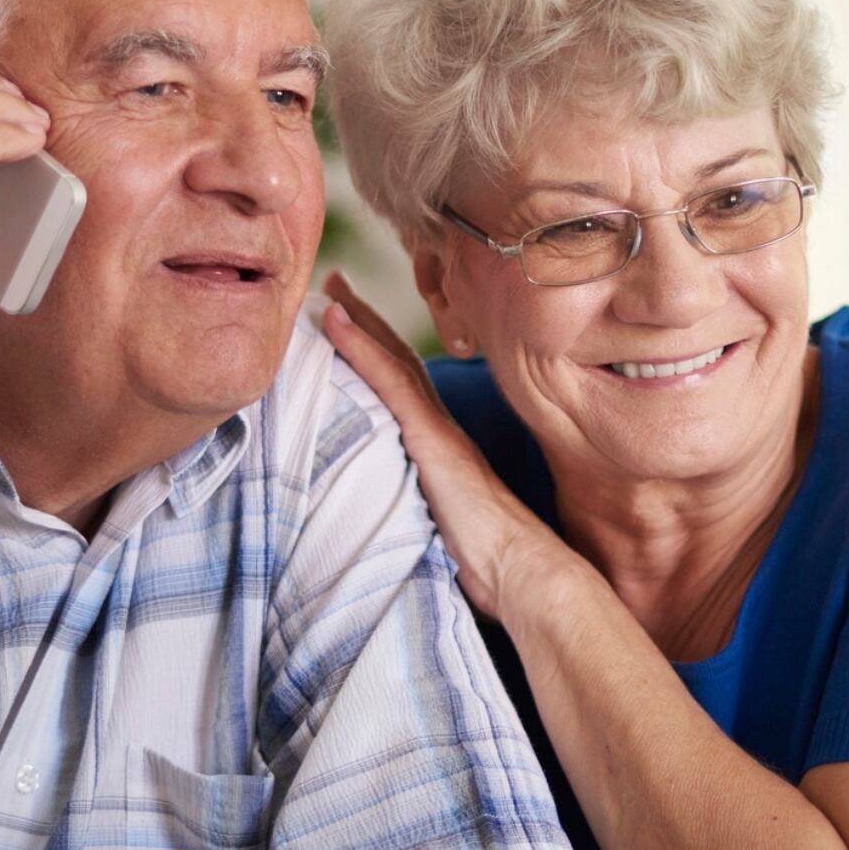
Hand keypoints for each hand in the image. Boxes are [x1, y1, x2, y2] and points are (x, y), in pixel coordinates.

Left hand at [319, 272, 574, 619]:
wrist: (520, 568)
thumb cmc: (489, 560)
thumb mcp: (445, 524)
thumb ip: (424, 508)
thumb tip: (403, 520)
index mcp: (440, 443)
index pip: (403, 383)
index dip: (377, 347)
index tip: (348, 316)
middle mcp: (438, 425)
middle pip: (397, 357)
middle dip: (364, 318)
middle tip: (333, 281)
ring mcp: (435, 428)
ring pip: (393, 359)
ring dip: (358, 320)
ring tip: (328, 288)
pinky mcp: (430, 438)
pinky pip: (390, 382)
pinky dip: (360, 347)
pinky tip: (335, 321)